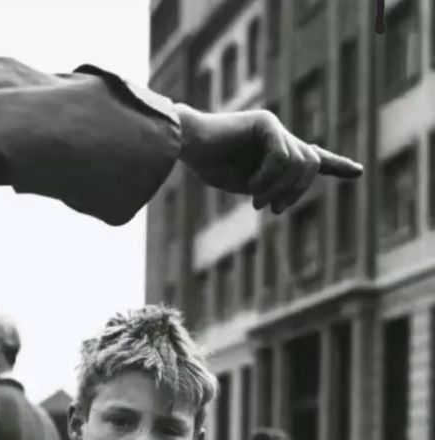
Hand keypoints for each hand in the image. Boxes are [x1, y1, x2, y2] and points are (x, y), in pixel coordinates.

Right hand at [175, 105, 362, 213]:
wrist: (188, 146)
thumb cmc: (210, 165)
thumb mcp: (249, 185)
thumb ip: (274, 187)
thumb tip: (289, 198)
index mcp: (277, 151)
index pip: (313, 157)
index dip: (337, 165)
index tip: (358, 172)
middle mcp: (280, 136)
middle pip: (311, 164)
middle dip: (297, 192)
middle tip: (274, 210)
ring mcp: (274, 126)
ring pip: (300, 163)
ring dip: (280, 189)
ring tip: (257, 201)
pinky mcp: (266, 122)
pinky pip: (281, 156)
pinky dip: (268, 177)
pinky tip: (251, 185)